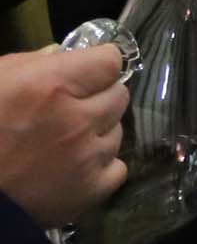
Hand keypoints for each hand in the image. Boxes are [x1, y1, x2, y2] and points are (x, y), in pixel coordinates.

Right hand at [0, 46, 129, 230]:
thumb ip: (30, 63)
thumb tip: (63, 53)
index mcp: (50, 86)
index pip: (111, 61)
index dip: (100, 65)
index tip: (88, 72)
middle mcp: (77, 118)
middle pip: (119, 95)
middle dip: (98, 98)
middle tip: (71, 109)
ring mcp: (88, 156)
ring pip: (117, 131)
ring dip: (97, 132)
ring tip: (64, 141)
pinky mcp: (92, 190)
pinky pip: (117, 167)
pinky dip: (100, 167)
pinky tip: (74, 167)